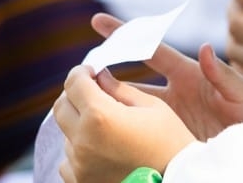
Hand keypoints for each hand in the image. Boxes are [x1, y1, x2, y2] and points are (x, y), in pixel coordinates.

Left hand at [54, 65, 194, 182]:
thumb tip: (100, 76)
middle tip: (95, 94)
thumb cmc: (170, 143)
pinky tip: (104, 150)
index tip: (90, 72)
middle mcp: (83, 141)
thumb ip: (119, 88)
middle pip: (62, 107)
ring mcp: (79, 166)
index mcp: (100, 116)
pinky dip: (82, 150)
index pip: (74, 83)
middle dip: (76, 95)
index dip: (81, 72)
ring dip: (81, 124)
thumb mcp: (151, 106)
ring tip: (107, 128)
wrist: (180, 181)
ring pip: (66, 133)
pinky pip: (69, 160)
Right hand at [90, 13, 242, 140]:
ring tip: (78, 104)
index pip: (151, 50)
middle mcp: (173, 95)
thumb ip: (224, 73)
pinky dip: (121, 133)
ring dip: (107, 106)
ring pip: (128, 110)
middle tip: (76, 74)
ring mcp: (168, 119)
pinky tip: (101, 136)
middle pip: (128, 82)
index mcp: (189, 74)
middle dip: (102, 76)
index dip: (126, 35)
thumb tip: (204, 48)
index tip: (98, 22)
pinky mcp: (169, 142)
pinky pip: (140, 136)